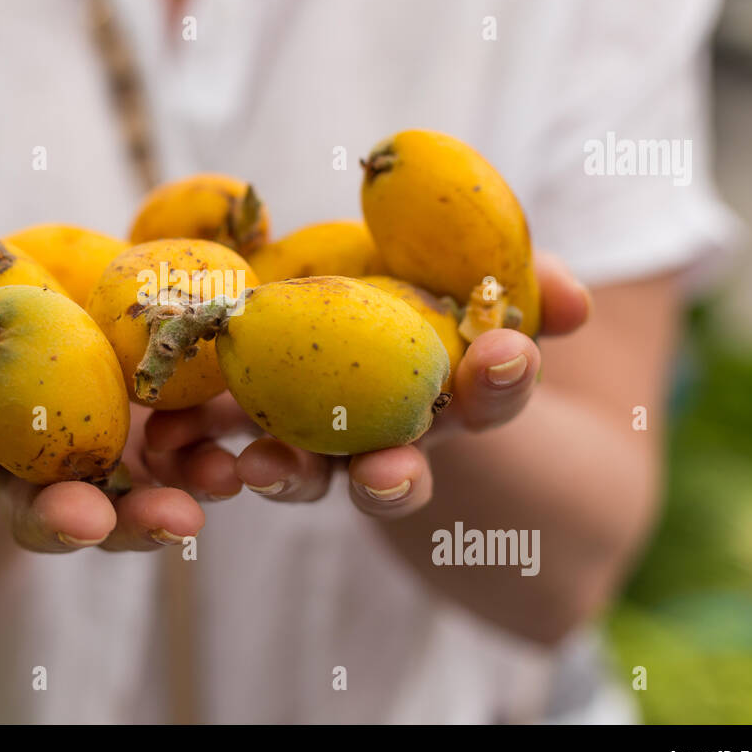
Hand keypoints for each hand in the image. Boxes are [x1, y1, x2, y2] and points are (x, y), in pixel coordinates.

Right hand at [0, 258, 205, 550]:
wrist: (30, 314)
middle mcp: (22, 476)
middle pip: (37, 512)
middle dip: (60, 519)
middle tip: (84, 519)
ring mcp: (93, 469)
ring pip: (119, 507)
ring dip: (149, 513)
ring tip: (183, 514)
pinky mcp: (156, 447)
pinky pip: (182, 468)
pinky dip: (206, 469)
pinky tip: (234, 463)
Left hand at [141, 253, 592, 518]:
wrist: (338, 316)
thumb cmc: (421, 290)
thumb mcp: (468, 273)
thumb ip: (522, 281)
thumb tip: (577, 298)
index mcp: (450, 396)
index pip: (490, 397)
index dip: (503, 381)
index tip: (506, 354)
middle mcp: (386, 439)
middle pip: (396, 472)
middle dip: (395, 478)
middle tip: (387, 476)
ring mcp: (315, 445)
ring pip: (307, 476)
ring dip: (287, 476)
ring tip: (257, 468)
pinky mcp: (245, 430)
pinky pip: (223, 447)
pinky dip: (200, 449)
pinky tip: (174, 445)